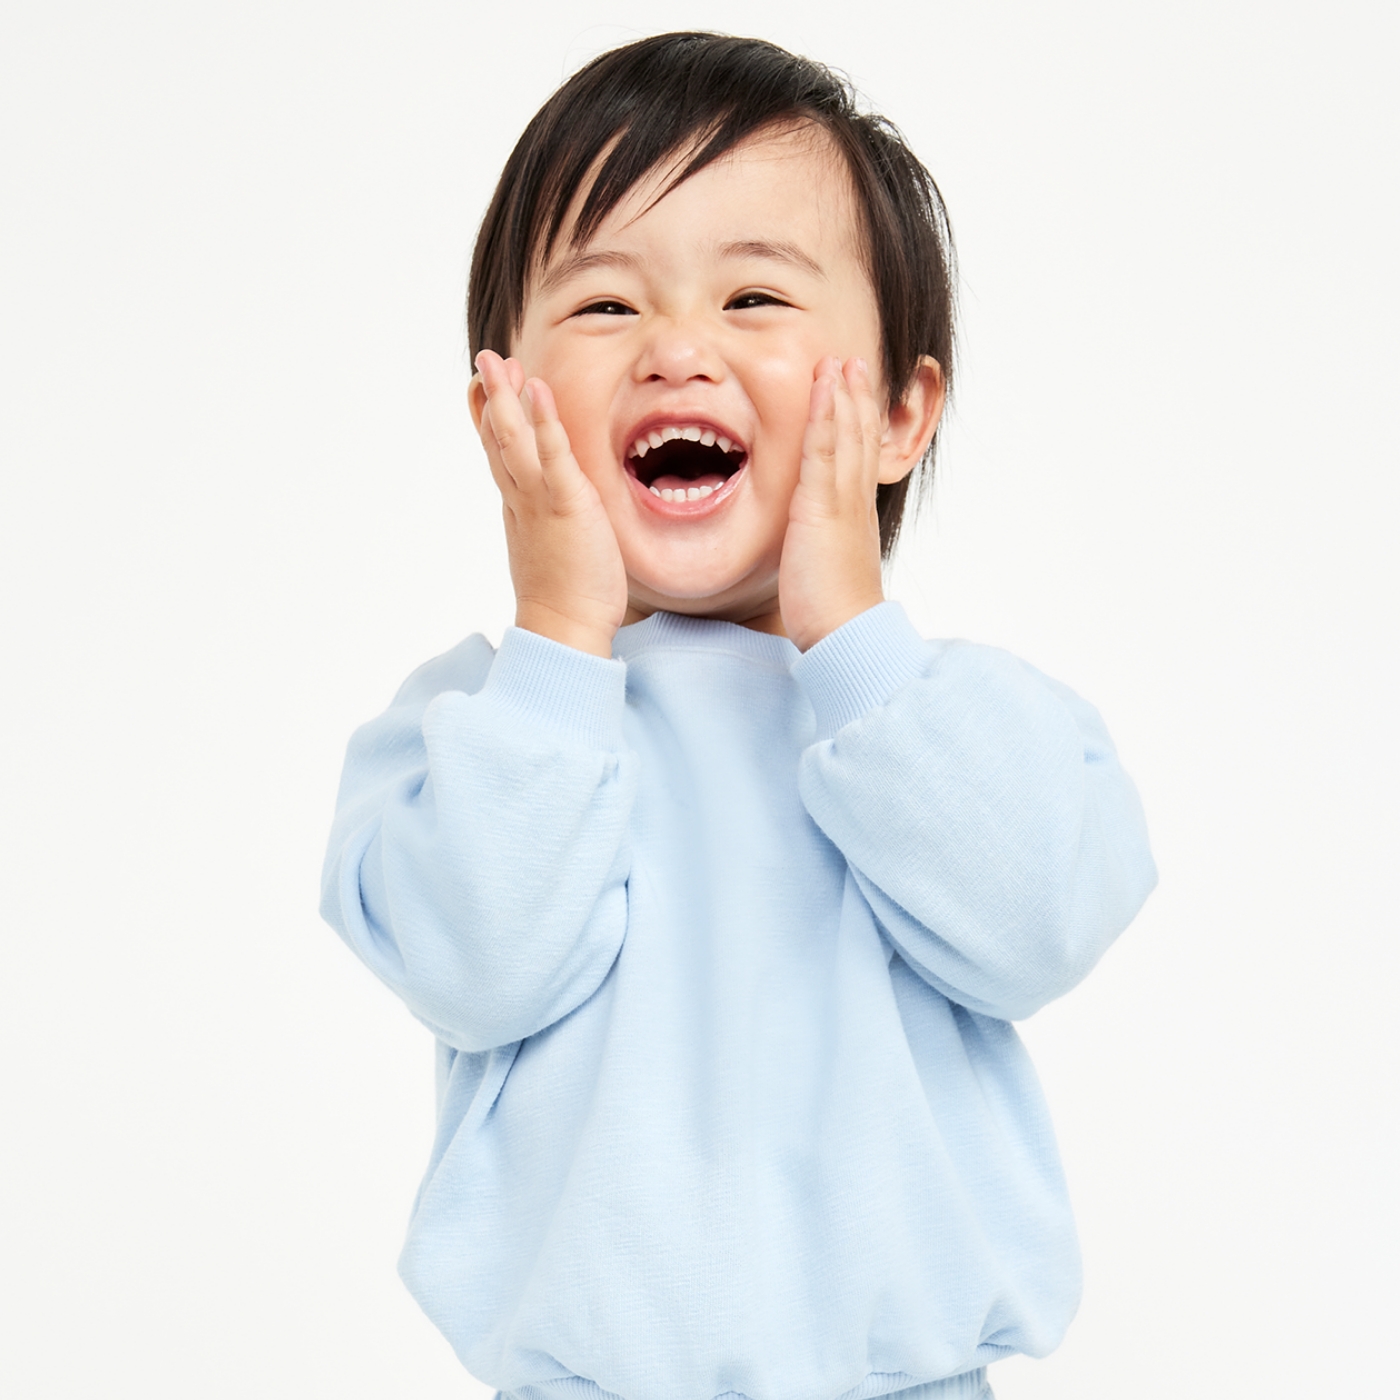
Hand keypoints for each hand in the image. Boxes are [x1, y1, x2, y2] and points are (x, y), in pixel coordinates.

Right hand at [472, 350, 627, 658]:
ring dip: (505, 397)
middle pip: (498, 439)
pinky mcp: (566, 504)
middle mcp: (521, 500)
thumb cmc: (568, 598)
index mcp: (520, 509)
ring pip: (514, 439)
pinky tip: (537, 390)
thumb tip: (556, 517)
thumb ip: (551, 526)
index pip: (499, 456)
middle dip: (490, 397)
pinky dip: (544, 421)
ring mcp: (539, 500)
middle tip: (483, 359)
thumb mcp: (553, 550)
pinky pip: (552, 455)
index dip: (488, 421)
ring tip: (497, 361)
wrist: (565, 628)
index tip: (479, 390)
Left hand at [778, 356, 886, 651]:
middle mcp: (854, 503)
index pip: (859, 460)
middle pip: (860, 438)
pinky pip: (824, 449)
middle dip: (857, 399)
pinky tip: (824, 387)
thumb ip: (820, 551)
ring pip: (846, 435)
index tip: (854, 395)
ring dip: (843, 394)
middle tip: (853, 363)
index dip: (859, 424)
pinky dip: (825, 414)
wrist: (846, 635)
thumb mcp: (827, 573)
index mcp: (855, 517)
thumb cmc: (834, 617)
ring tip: (840, 361)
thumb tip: (810, 551)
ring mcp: (842, 501)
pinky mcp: (823, 507)